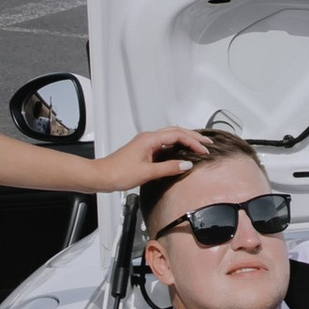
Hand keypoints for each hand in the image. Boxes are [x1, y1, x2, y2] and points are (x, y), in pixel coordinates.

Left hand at [89, 127, 209, 196]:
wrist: (101, 176)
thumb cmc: (118, 173)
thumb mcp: (147, 172)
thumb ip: (169, 168)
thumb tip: (186, 165)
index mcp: (150, 139)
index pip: (178, 135)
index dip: (193, 142)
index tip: (204, 150)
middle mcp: (148, 138)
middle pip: (176, 131)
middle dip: (193, 136)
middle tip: (207, 143)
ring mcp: (146, 143)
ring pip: (170, 137)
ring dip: (185, 140)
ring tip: (198, 146)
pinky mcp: (144, 150)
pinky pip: (164, 144)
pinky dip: (176, 146)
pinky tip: (181, 153)